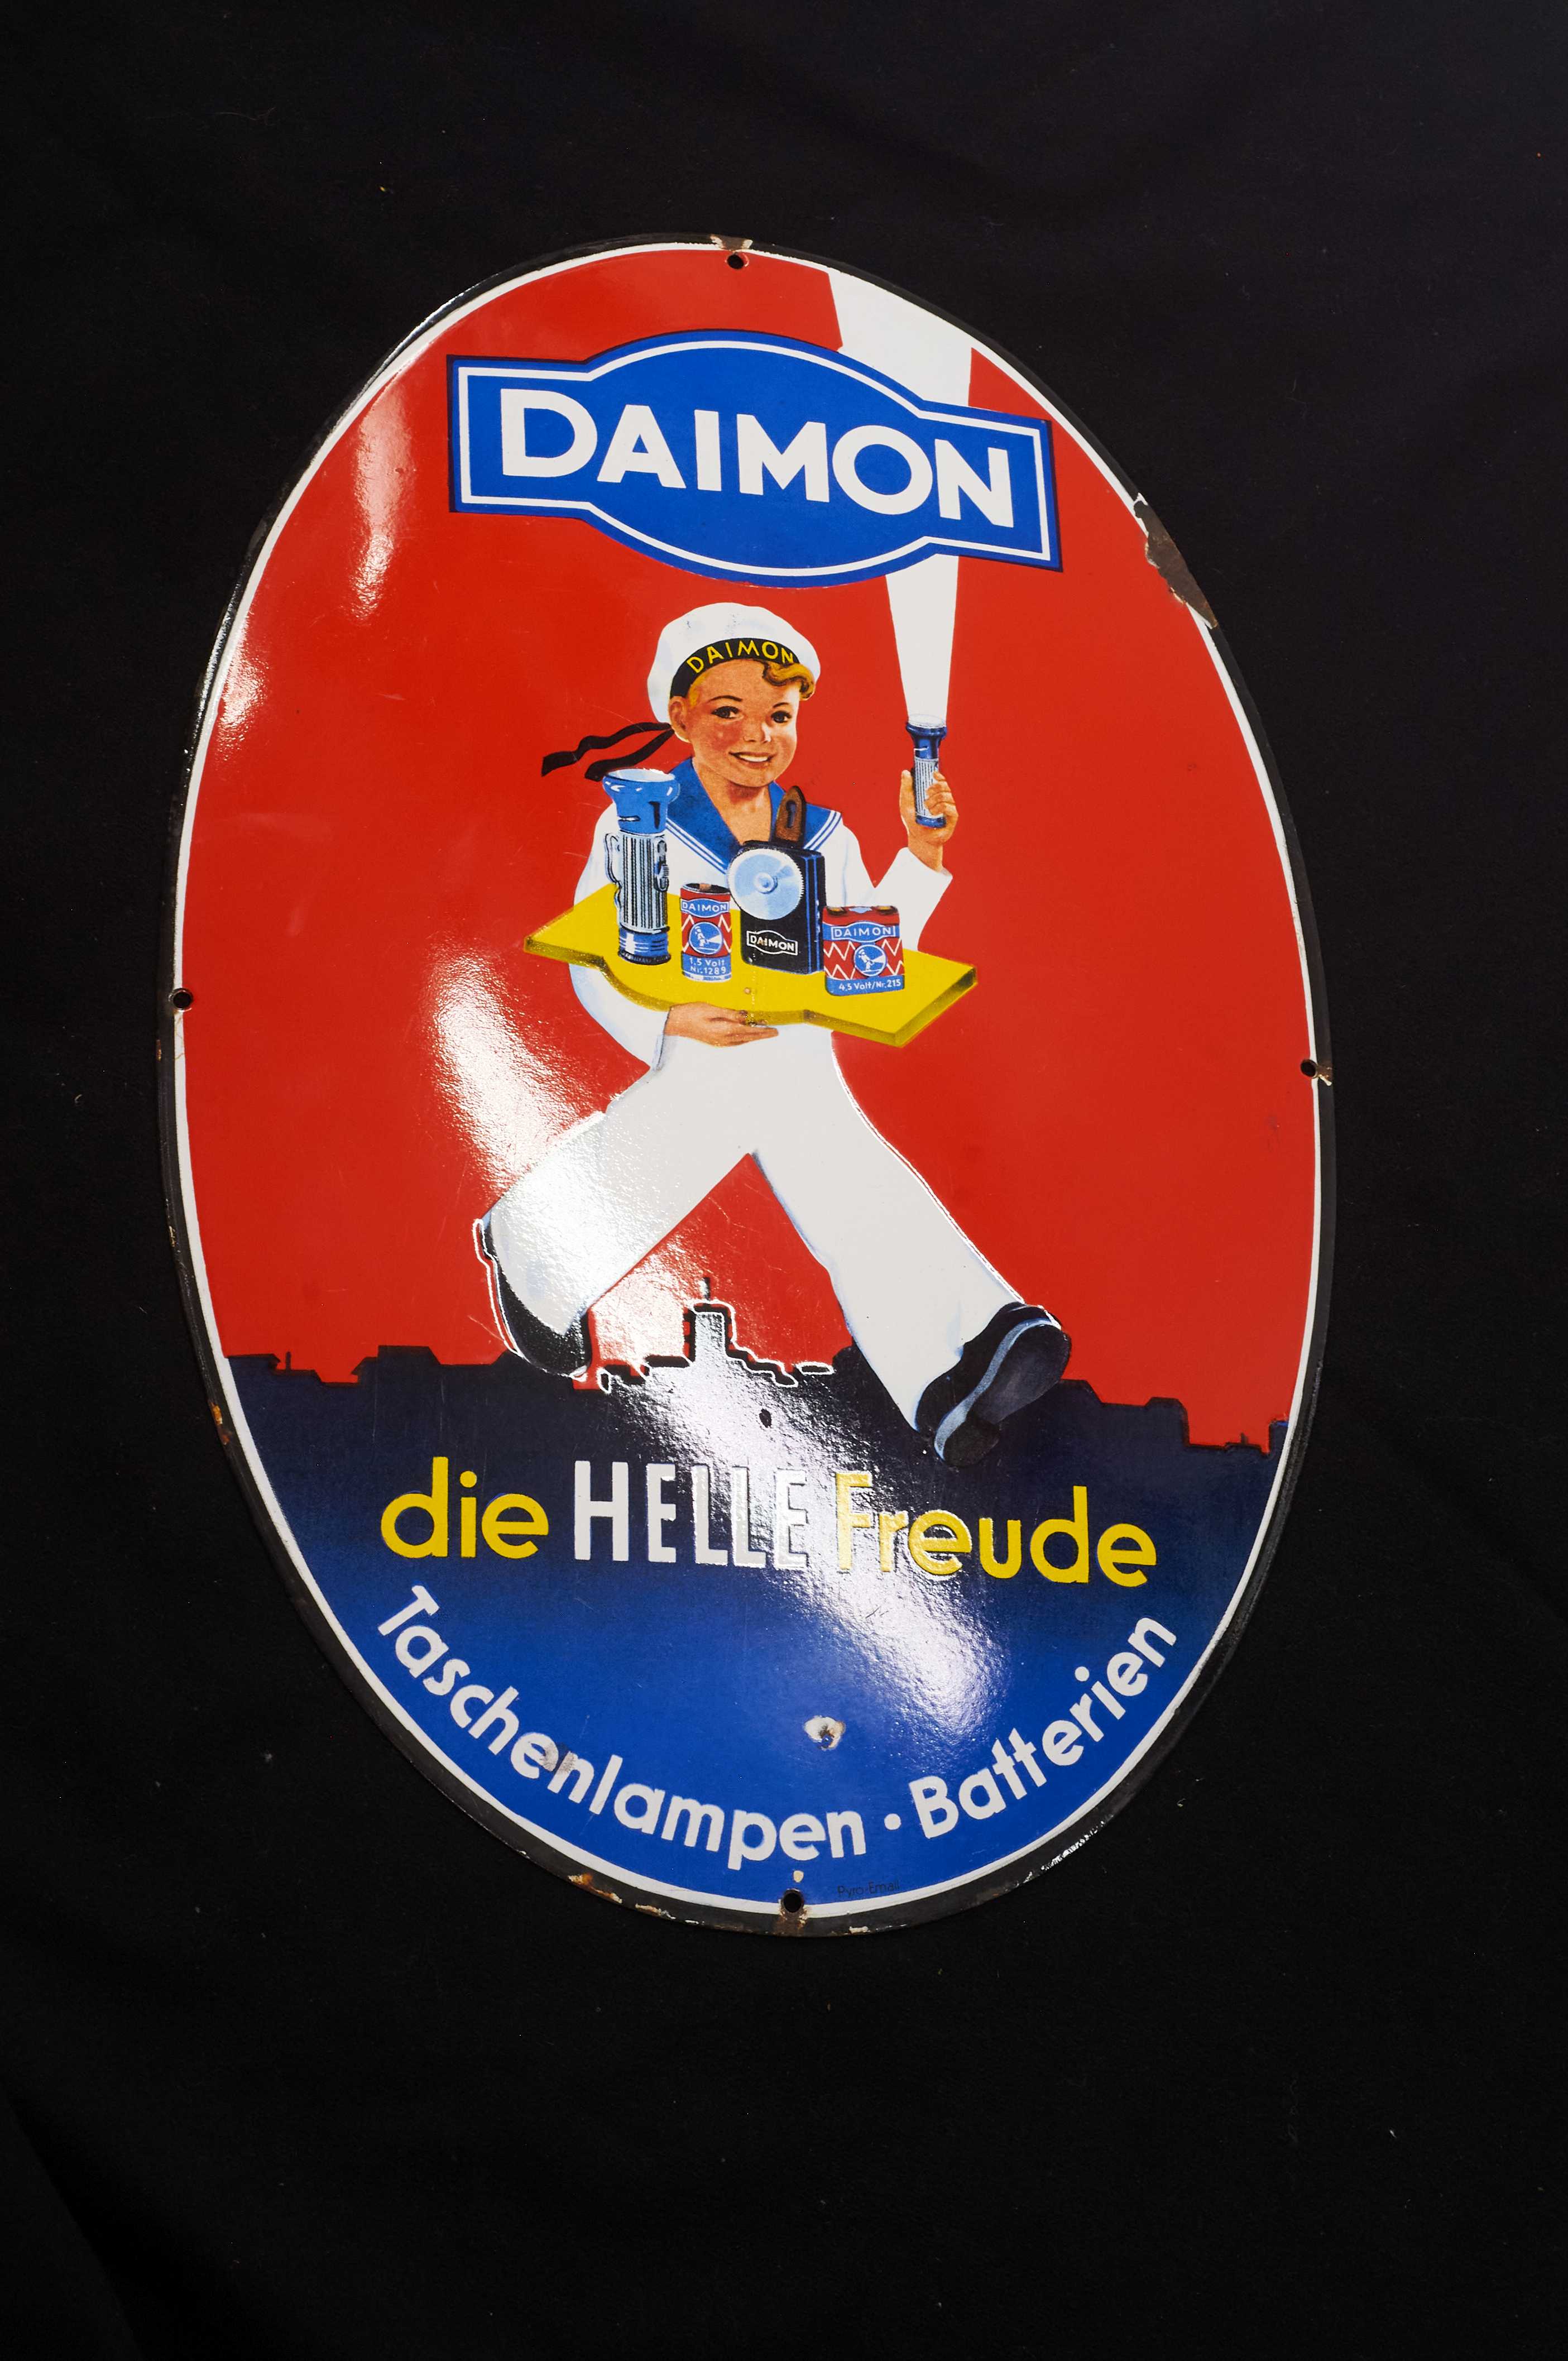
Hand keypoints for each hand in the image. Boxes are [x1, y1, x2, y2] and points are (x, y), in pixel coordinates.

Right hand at [664, 1001, 778, 1047]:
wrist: (674, 1023)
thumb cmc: (690, 1013)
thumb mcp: (711, 1008)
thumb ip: (729, 1013)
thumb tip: (744, 1016)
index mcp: (724, 1030)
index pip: (749, 1031)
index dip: (762, 1031)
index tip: (773, 1031)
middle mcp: (723, 1039)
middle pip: (747, 1037)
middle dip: (761, 1035)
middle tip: (773, 1033)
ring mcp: (718, 1042)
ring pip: (742, 1040)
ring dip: (753, 1037)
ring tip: (763, 1033)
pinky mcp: (714, 1041)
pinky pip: (734, 1041)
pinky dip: (743, 1038)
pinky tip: (746, 1035)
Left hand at [899, 768, 957, 869]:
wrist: (918, 838)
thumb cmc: (913, 821)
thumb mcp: (905, 803)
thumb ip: (906, 788)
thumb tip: (905, 771)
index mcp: (935, 795)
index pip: (941, 782)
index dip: (939, 776)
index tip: (933, 774)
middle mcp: (944, 800)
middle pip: (945, 786)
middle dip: (936, 787)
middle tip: (927, 793)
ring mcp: (949, 809)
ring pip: (947, 796)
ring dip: (936, 799)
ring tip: (927, 807)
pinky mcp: (952, 818)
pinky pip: (949, 807)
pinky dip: (940, 807)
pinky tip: (933, 812)